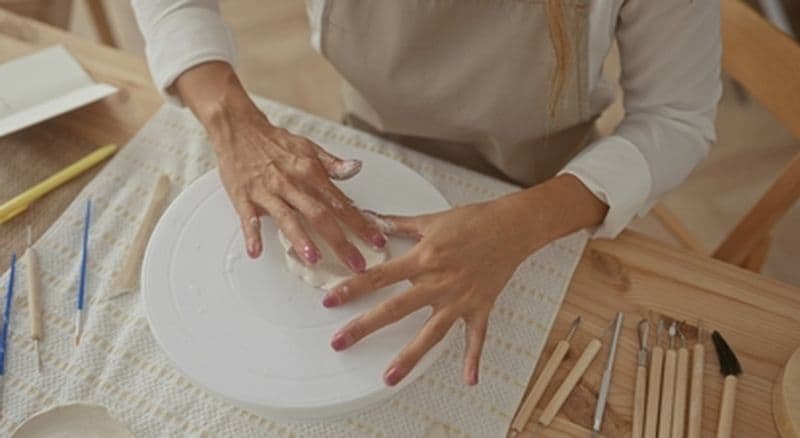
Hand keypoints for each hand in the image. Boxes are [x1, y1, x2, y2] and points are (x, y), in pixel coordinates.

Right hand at [213, 106, 385, 269]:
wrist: (238, 127)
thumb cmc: (274, 141)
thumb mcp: (309, 148)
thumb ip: (333, 164)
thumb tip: (356, 169)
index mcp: (310, 173)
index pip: (341, 202)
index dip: (361, 223)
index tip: (377, 241)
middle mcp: (292, 183)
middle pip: (320, 215)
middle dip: (340, 242)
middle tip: (356, 264)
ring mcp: (267, 191)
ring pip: (287, 217)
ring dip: (300, 239)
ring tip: (313, 259)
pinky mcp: (244, 197)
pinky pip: (248, 218)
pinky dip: (252, 234)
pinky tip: (256, 251)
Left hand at [322, 175, 607, 385]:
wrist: (512, 226)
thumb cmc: (472, 220)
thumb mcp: (431, 220)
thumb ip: (398, 224)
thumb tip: (370, 218)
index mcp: (424, 258)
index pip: (380, 276)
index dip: (353, 288)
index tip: (330, 300)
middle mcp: (439, 282)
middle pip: (396, 309)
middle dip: (365, 326)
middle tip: (339, 342)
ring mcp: (459, 299)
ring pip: (431, 333)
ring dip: (409, 357)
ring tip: (388, 378)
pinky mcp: (480, 307)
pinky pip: (476, 337)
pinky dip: (473, 358)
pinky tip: (469, 380)